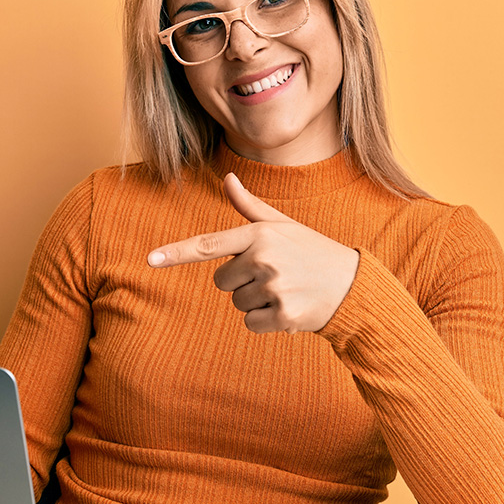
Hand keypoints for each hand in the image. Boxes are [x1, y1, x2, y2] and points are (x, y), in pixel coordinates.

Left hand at [147, 173, 359, 333]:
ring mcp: (273, 287)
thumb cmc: (312, 252)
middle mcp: (264, 258)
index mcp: (259, 234)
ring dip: (257, 302)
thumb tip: (227, 179)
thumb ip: (250, 208)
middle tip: (276, 275)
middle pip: (222, 282)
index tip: (150, 259)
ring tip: (286, 290)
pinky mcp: (282, 314)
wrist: (352, 285)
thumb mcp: (283, 226)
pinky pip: (251, 324)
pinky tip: (290, 308)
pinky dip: (267, 322)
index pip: (209, 245)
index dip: (177, 253)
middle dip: (242, 282)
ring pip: (238, 304)